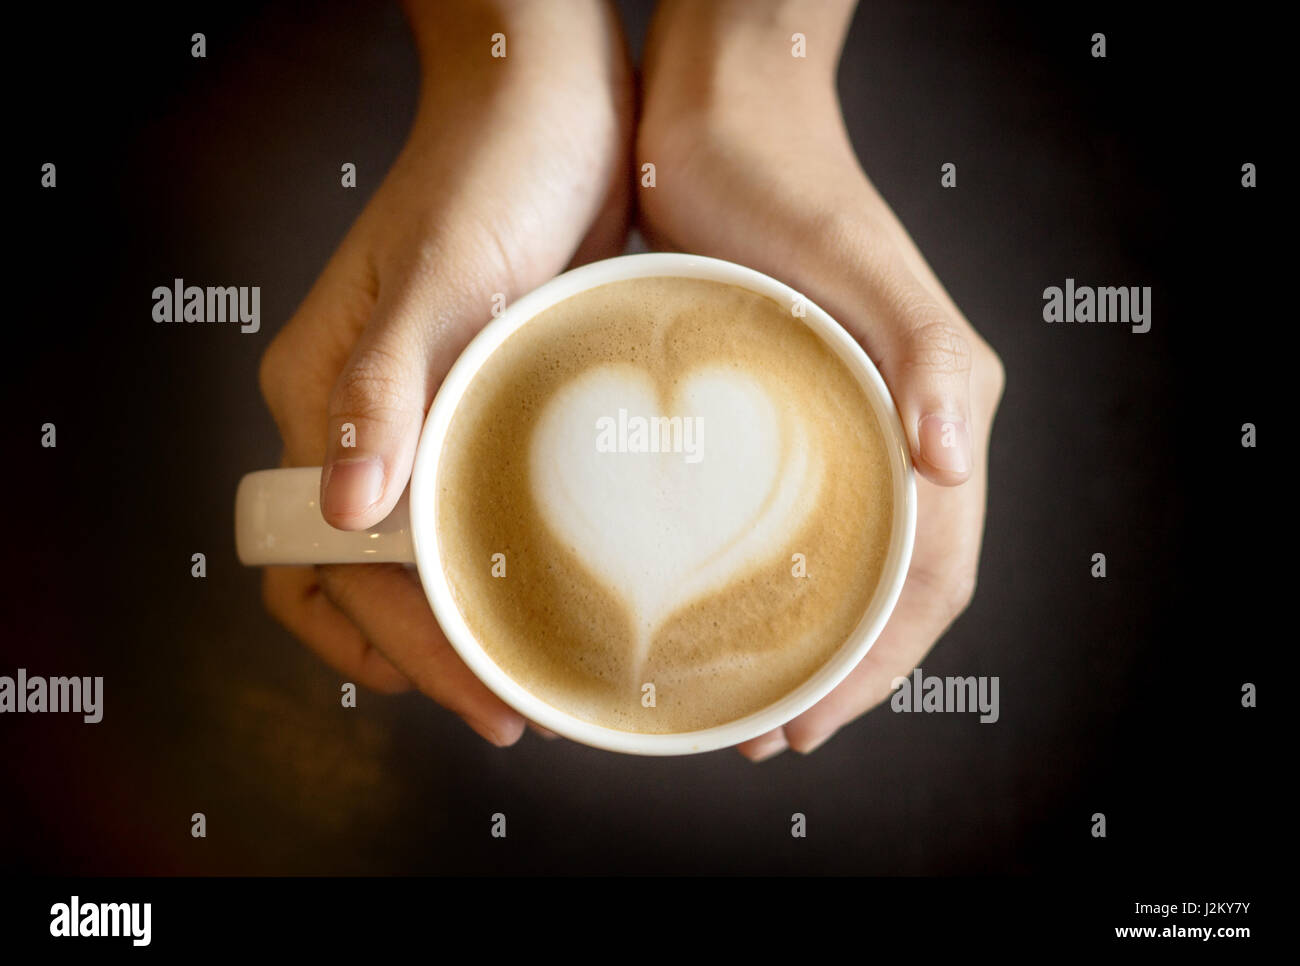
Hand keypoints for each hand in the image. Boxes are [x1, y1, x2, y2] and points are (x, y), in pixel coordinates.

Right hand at [257, 0, 631, 744]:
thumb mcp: (440, 277)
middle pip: (362, 576)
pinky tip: (552, 591)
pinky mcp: (482, 403)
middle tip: (511, 706)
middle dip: (427, 653)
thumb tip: (345, 510)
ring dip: (460, 621)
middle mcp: (362, 421)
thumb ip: (384, 389)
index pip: (321, 558)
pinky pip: (471, 509)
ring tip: (531, 671)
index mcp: (322, 397)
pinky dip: (496, 564)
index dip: (386, 639)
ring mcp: (423, 417)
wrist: (554, 104)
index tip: (469, 688)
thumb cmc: (493, 170)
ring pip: (416, 554)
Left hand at [638, 0, 1005, 758]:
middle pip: (891, 586)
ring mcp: (836, 422)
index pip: (932, 572)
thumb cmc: (787, 184)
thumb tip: (956, 462)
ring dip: (805, 639)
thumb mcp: (859, 263)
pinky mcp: (778, 410)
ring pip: (840, 561)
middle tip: (771, 732)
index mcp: (932, 410)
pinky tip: (717, 603)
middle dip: (842, 672)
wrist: (717, 120)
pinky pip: (789, 515)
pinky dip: (767, 577)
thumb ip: (924, 353)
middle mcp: (893, 427)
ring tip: (746, 693)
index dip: (881, 662)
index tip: (811, 722)